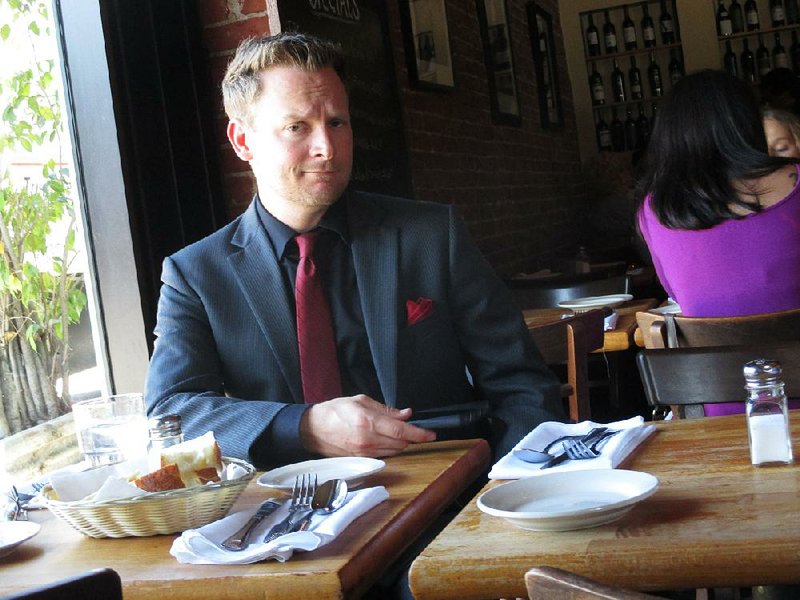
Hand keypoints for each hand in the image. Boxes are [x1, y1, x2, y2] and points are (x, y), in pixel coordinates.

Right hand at [300, 395, 436, 456]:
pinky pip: (383, 455)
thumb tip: (406, 414)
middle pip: (401, 444)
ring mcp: (364, 453)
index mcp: (368, 422)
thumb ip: (386, 410)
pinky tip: (383, 439)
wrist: (312, 429)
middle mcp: (367, 440)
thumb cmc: (334, 411)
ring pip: (394, 451)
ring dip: (400, 443)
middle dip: (410, 436)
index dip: (419, 433)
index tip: (431, 434)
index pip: (401, 431)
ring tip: (394, 431)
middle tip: (410, 427)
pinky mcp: (360, 460)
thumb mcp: (361, 401)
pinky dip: (389, 448)